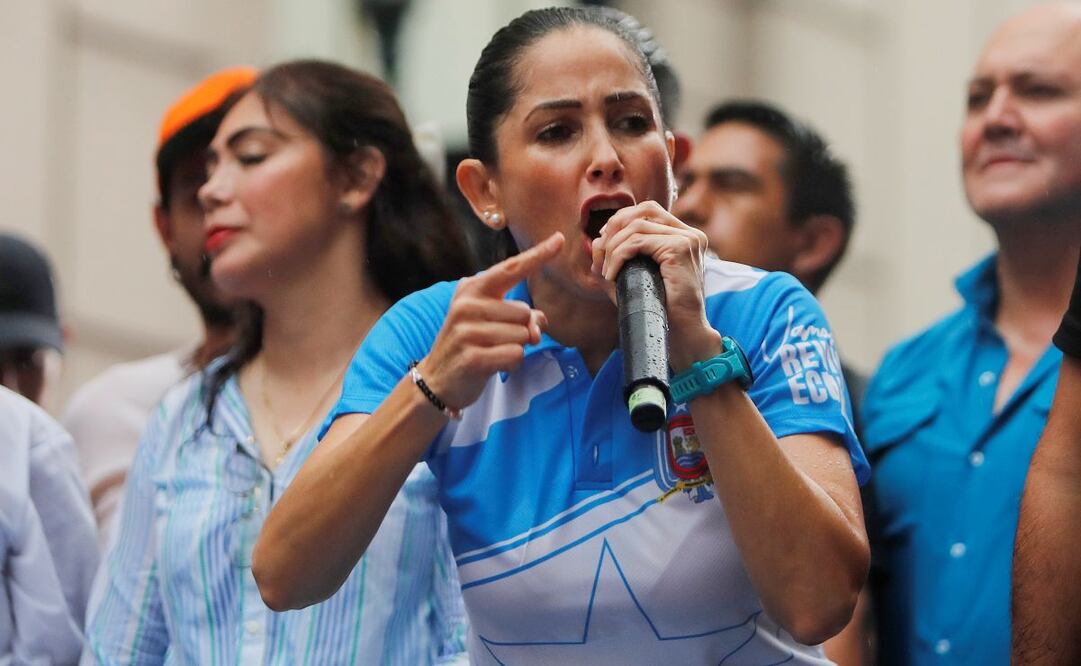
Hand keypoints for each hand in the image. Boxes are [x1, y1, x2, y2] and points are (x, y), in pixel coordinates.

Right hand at [420, 232, 564, 410]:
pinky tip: (492, 365)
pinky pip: (515, 355)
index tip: (560, 238)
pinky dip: (511, 363)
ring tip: (491, 352)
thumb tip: (539, 323)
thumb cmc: (470, 344)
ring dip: (515, 348)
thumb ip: (519, 314)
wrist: (436, 378)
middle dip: (521, 330)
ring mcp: (467, 331)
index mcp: (472, 289)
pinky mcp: (472, 357)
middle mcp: (467, 305)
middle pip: (524, 312)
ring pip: (522, 336)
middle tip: (497, 340)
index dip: (538, 255)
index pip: (511, 269)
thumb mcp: (491, 321)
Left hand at [590, 201, 720, 369]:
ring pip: (637, 227)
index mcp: (685, 237)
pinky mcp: (680, 249)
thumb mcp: (636, 279)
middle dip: (615, 226)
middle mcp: (690, 234)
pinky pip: (638, 243)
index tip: (604, 244)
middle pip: (644, 210)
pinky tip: (611, 275)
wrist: (684, 334)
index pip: (650, 211)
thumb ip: (619, 259)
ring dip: (612, 248)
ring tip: (605, 271)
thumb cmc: (661, 310)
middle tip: (601, 252)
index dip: (622, 221)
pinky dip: (618, 256)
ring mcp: (687, 239)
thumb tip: (596, 242)